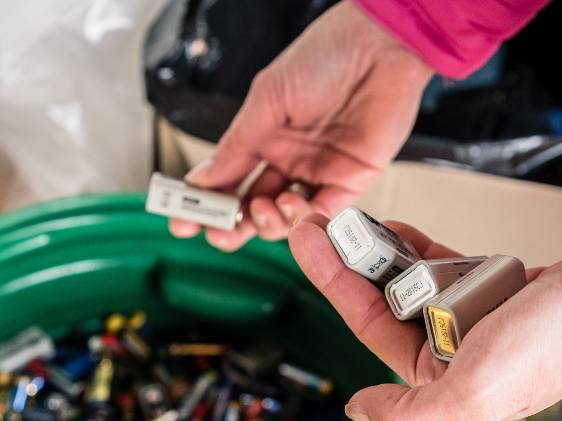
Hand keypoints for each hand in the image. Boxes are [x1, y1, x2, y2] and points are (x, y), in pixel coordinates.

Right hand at [169, 1, 433, 251]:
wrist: (378, 47)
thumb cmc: (326, 56)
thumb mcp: (268, 99)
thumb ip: (237, 145)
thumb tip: (203, 179)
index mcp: (263, 136)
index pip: (228, 180)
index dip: (206, 204)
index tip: (183, 220)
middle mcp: (289, 158)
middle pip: (254, 207)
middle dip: (234, 225)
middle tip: (220, 231)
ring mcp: (319, 171)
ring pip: (286, 218)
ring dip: (268, 221)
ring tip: (263, 206)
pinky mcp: (351, 180)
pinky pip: (323, 213)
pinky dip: (304, 220)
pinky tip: (291, 208)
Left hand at [289, 213, 561, 420]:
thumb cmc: (553, 346)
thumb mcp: (472, 392)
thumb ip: (410, 414)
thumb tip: (359, 411)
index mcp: (443, 383)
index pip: (372, 328)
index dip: (335, 284)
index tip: (309, 245)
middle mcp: (455, 354)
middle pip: (387, 302)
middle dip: (352, 264)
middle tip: (324, 223)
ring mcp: (475, 319)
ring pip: (414, 282)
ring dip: (385, 253)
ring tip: (356, 221)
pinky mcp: (498, 289)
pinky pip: (448, 266)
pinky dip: (422, 249)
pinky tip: (398, 231)